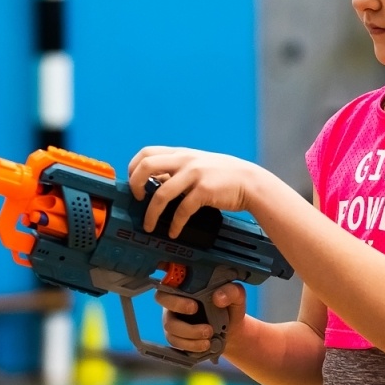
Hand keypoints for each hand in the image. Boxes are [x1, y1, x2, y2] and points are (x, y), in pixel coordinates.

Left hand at [127, 147, 267, 236]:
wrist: (250, 182)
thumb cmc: (223, 175)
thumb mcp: (198, 164)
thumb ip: (177, 170)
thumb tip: (154, 182)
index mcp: (181, 153)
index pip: (146, 153)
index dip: (134, 168)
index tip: (134, 184)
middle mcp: (185, 160)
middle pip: (146, 166)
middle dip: (135, 185)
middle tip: (138, 200)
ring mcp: (195, 174)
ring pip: (161, 193)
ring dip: (151, 213)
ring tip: (149, 225)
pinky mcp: (205, 191)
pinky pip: (182, 210)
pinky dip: (175, 224)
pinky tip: (174, 232)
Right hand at [155, 282, 248, 356]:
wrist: (231, 330)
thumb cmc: (230, 308)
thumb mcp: (237, 296)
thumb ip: (231, 292)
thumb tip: (218, 297)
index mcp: (188, 285)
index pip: (170, 280)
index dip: (174, 288)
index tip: (194, 304)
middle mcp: (176, 300)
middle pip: (162, 299)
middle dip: (178, 307)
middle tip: (196, 311)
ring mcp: (173, 319)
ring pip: (170, 326)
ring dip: (190, 333)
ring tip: (209, 334)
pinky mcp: (176, 337)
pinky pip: (176, 342)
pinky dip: (191, 346)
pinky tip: (204, 344)